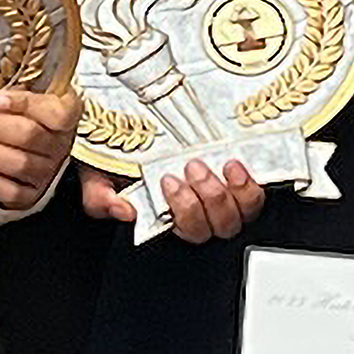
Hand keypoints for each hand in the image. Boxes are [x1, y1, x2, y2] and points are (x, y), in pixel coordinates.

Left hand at [0, 84, 80, 215]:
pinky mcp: (30, 196)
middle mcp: (59, 145)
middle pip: (27, 135)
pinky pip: (7, 190)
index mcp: (65, 114)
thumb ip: (10, 95)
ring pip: (16, 163)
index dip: (23, 104)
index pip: (54, 111)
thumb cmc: (24, 117)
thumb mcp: (24, 98)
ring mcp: (46, 172)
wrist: (32, 153)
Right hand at [80, 152, 266, 242]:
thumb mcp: (98, 173)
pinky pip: (255, 195)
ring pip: (242, 214)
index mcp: (169, 214)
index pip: (188, 231)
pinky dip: (248, 184)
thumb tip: (125, 211)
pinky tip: (234, 167)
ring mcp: (224, 193)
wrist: (126, 122)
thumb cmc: (117, 153)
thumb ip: (100, 198)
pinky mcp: (239, 177)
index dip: (187, 214)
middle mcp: (200, 209)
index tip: (170, 183)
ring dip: (229, 192)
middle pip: (218, 227)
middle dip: (203, 199)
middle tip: (188, 169)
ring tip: (212, 164)